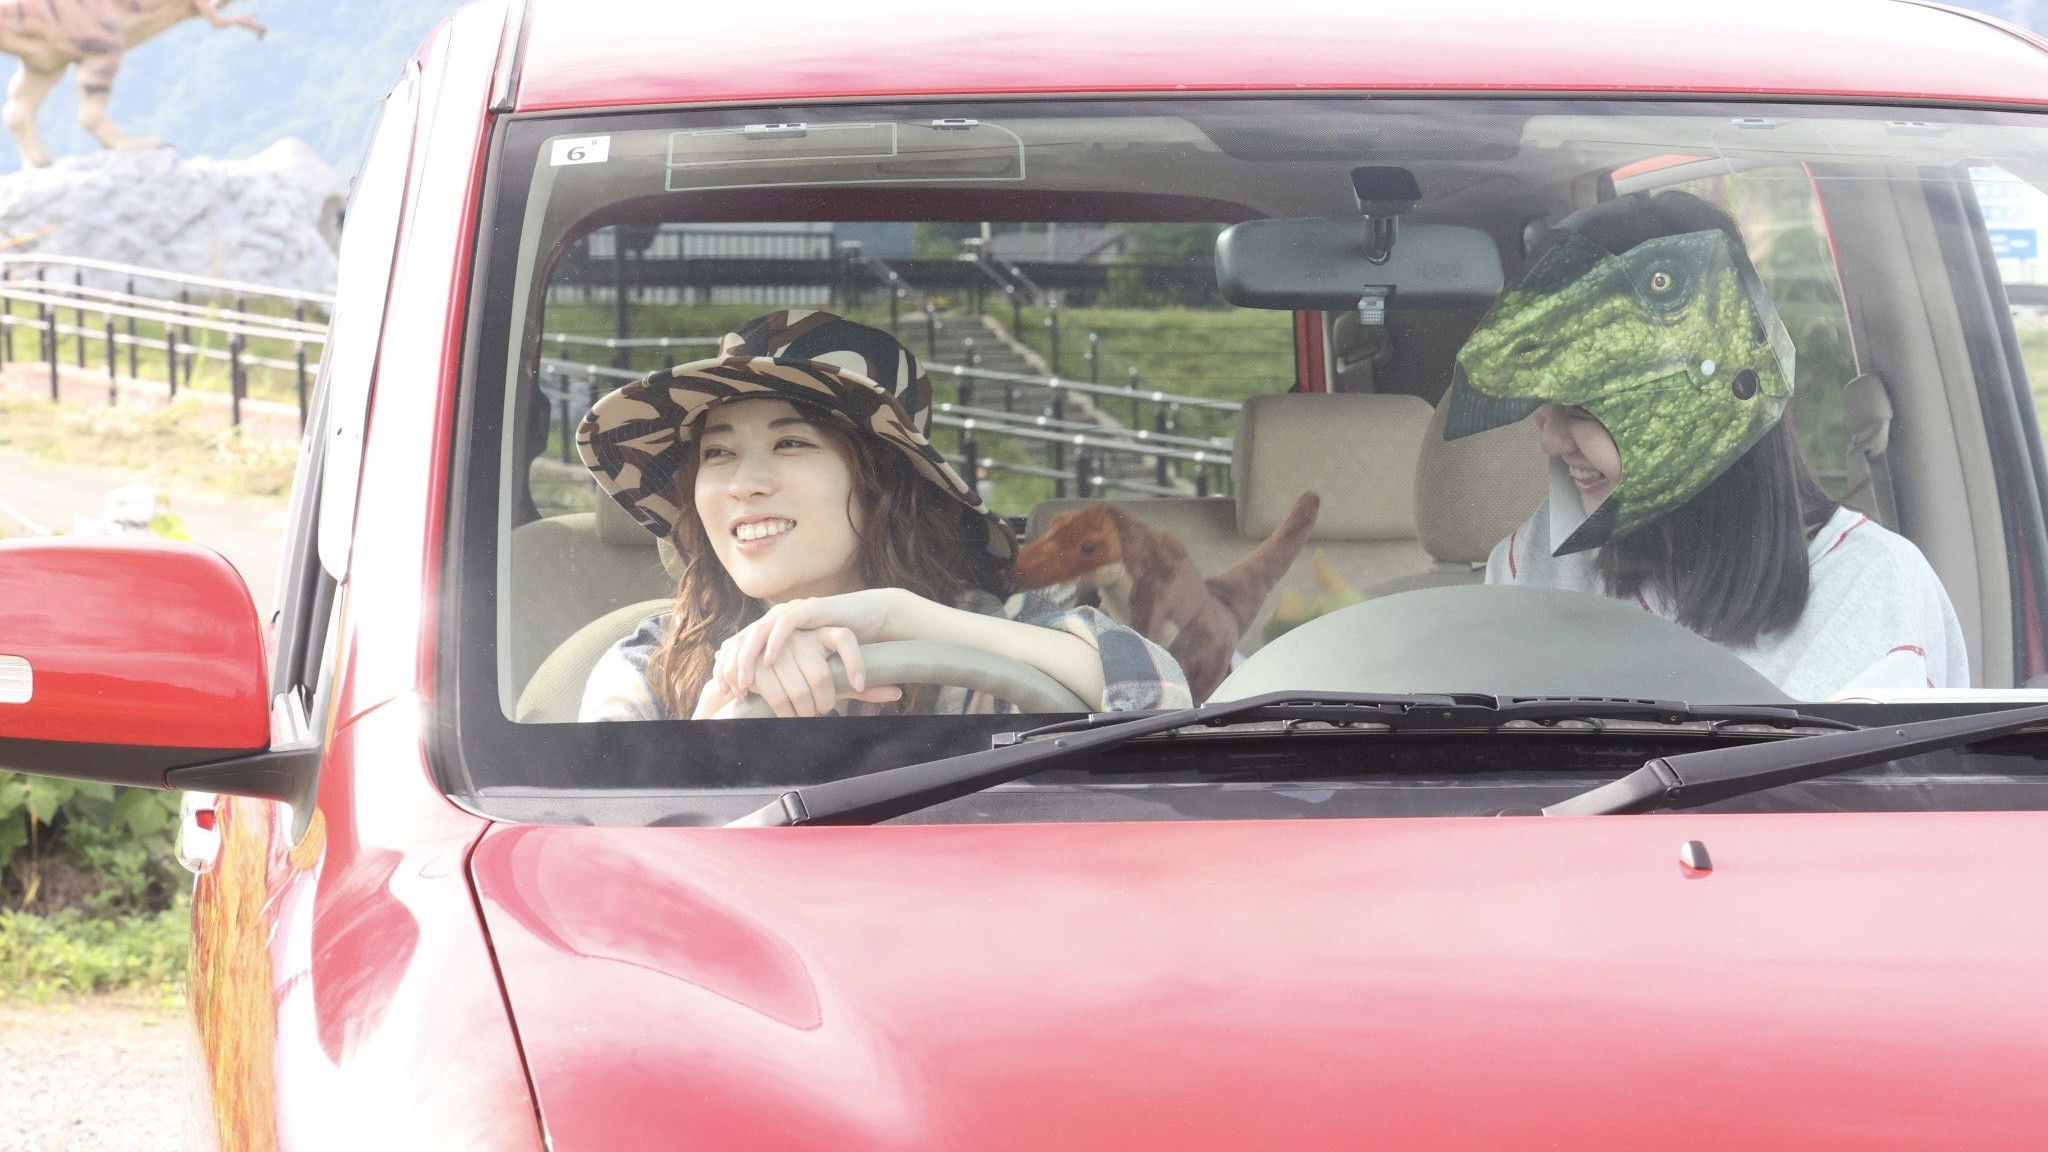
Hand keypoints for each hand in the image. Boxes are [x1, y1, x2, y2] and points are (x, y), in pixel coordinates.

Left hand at [711, 590, 909, 716]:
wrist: (871, 618)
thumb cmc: (842, 647)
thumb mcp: (810, 666)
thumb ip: (793, 678)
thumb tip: (775, 704)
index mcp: (773, 631)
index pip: (742, 648)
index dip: (729, 669)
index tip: (724, 694)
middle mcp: (778, 618)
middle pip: (744, 640)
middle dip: (732, 666)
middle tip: (729, 691)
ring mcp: (793, 611)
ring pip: (759, 632)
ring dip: (749, 658)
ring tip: (745, 681)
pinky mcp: (810, 608)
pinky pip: (787, 624)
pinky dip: (776, 642)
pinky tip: (770, 660)